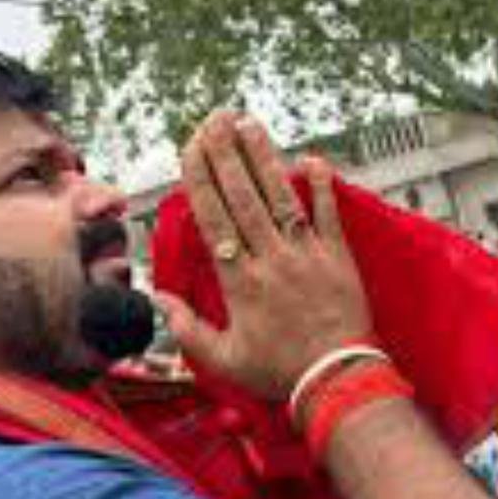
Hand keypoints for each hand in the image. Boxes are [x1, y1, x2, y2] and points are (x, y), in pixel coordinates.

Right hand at [155, 113, 371, 398]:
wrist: (336, 380)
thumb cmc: (279, 372)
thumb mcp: (222, 359)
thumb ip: (187, 329)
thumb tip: (159, 299)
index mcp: (239, 280)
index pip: (214, 218)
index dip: (201, 178)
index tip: (191, 147)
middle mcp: (270, 258)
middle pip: (243, 196)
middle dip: (226, 153)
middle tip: (214, 118)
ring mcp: (305, 254)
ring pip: (280, 196)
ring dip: (264, 158)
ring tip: (249, 123)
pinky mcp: (338, 256)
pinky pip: (328, 214)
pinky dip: (321, 186)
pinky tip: (311, 158)